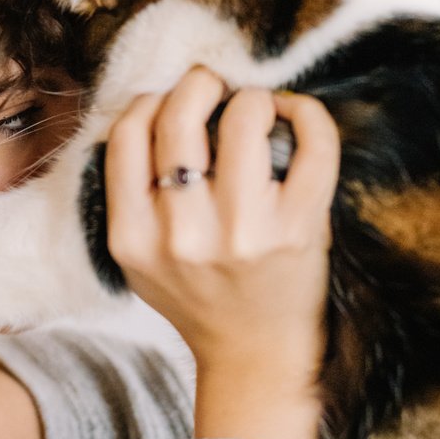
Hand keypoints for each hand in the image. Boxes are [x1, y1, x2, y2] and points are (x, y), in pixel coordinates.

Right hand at [104, 68, 339, 438]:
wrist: (255, 355)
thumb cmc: (199, 295)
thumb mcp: (140, 258)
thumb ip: (133, 196)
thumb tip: (154, 107)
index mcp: (133, 237)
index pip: (127, 134)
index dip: (150, 101)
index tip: (170, 102)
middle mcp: (182, 234)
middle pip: (178, 115)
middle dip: (199, 83)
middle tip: (214, 87)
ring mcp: (242, 231)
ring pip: (243, 117)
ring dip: (252, 98)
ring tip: (256, 109)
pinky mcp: (297, 228)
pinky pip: (312, 144)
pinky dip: (306, 114)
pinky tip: (295, 117)